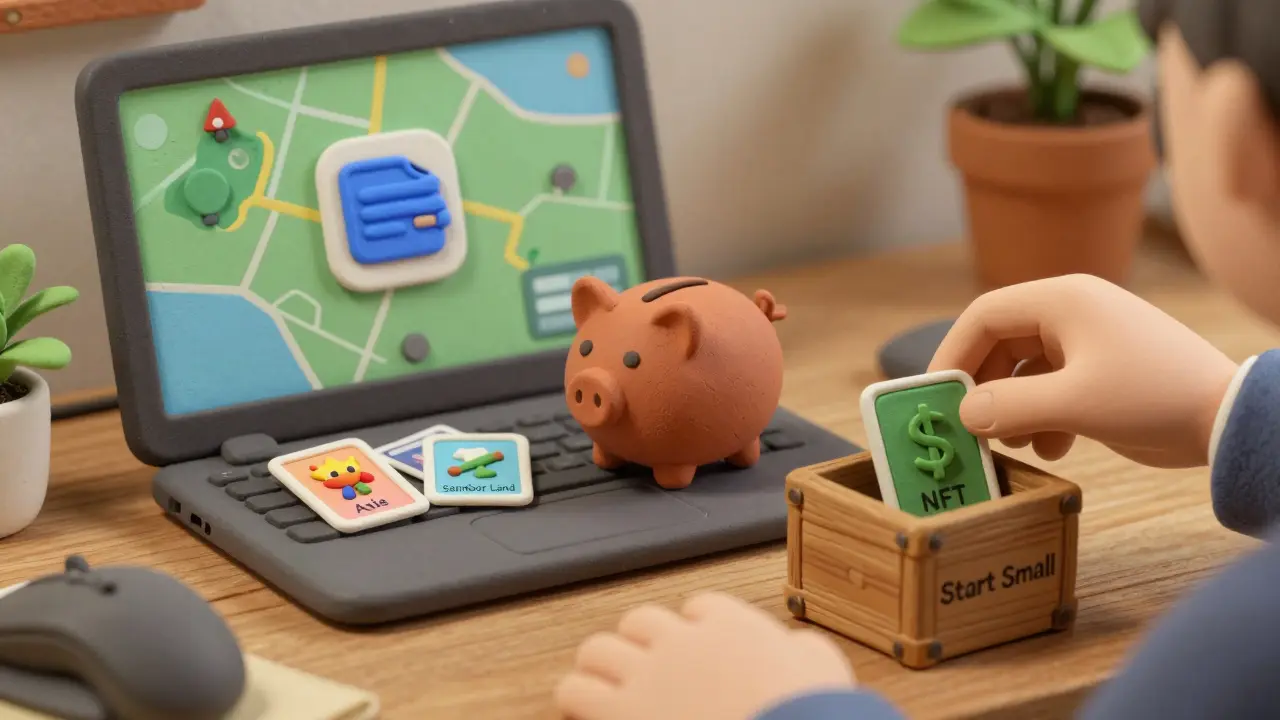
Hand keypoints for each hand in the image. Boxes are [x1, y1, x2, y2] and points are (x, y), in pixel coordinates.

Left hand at [555, 592, 854, 719]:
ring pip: (598, 649)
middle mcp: (681, 642)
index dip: (694, 627)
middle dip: (639, 643)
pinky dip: (576, 697)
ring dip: (601, 665)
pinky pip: (574, 690)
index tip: (695, 646)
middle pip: (640, 621)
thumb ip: (804, 651)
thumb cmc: (808, 712)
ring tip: (602, 684)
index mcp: (730, 627)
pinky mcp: (619, 711)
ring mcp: (646, 674)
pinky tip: (582, 709)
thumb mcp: (823, 668)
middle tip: (643, 666)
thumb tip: (798, 649)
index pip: (698, 608)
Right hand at [927, 274, 1238, 467]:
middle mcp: (1071, 313)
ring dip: (1011, 407)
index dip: (952, 354)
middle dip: (982, 387)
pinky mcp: (1101, 372)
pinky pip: (1051, 388)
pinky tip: (1054, 448)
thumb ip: (1008, 406)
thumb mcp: (1072, 404)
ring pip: (1023, 370)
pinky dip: (1041, 417)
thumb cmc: (1152, 396)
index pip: (985, 316)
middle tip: (967, 426)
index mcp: (1062, 301)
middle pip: (1000, 344)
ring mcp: (1088, 343)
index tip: (935, 395)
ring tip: (1014, 443)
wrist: (1227, 418)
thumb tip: (963, 414)